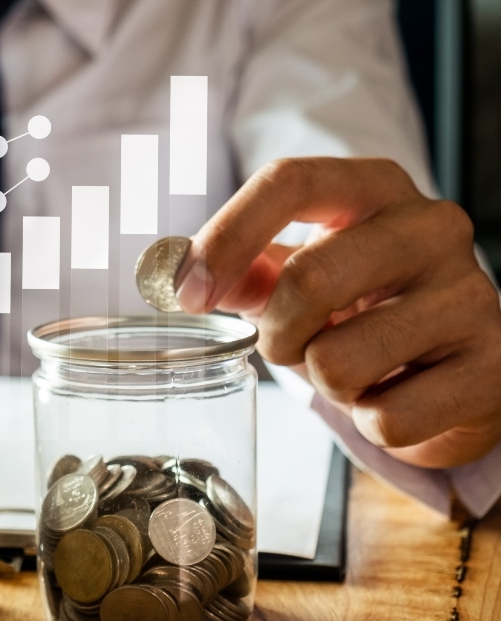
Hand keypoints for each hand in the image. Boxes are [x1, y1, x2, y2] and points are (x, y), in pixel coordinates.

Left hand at [176, 157, 500, 467]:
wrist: (455, 363)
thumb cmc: (362, 307)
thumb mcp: (297, 272)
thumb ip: (238, 268)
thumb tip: (169, 274)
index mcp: (374, 187)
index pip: (289, 181)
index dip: (225, 238)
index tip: (186, 293)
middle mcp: (432, 226)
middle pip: (308, 279)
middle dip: (277, 334)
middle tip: (291, 346)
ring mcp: (472, 294)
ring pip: (340, 360)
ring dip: (326, 383)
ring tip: (356, 366)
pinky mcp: (493, 367)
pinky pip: (386, 418)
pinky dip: (372, 423)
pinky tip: (395, 395)